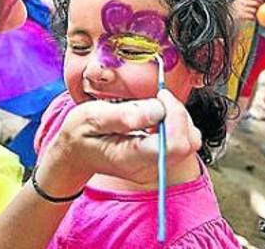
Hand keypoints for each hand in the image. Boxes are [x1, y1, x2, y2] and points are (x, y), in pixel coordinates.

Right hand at [34, 90, 201, 195]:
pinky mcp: (159, 162)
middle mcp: (148, 168)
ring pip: (190, 142)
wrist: (74, 154)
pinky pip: (182, 143)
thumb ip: (125, 114)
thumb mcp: (92, 116)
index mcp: (132, 157)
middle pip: (188, 142)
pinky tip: (156, 118)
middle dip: (179, 114)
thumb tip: (157, 110)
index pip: (175, 144)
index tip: (161, 96)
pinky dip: (175, 125)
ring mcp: (155, 168)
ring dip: (178, 119)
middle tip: (158, 100)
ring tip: (155, 109)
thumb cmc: (80, 134)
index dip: (176, 114)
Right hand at [232, 0, 261, 20]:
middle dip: (258, 6)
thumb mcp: (240, 0)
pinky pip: (251, 16)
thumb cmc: (236, 9)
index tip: (261, 2)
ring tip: (254, 15)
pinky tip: (251, 18)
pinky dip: (253, 18)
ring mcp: (240, 8)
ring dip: (255, 13)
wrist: (228, 18)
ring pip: (254, 10)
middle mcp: (241, 2)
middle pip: (255, 3)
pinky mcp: (241, 15)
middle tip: (258, 9)